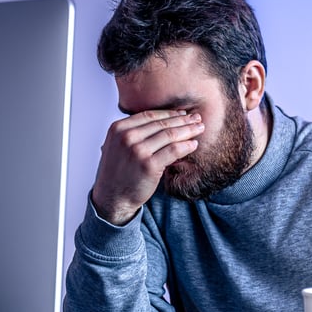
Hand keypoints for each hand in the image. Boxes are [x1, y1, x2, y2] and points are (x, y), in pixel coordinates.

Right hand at [91, 110, 203, 224]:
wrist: (112, 198)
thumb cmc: (117, 173)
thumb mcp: (117, 146)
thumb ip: (132, 132)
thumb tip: (158, 121)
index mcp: (118, 128)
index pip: (149, 115)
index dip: (169, 113)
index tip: (182, 114)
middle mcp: (127, 137)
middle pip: (161, 124)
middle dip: (182, 120)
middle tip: (197, 118)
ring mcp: (137, 151)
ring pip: (170, 135)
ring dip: (188, 130)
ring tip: (199, 128)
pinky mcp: (149, 165)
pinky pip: (173, 151)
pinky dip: (186, 146)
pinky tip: (194, 144)